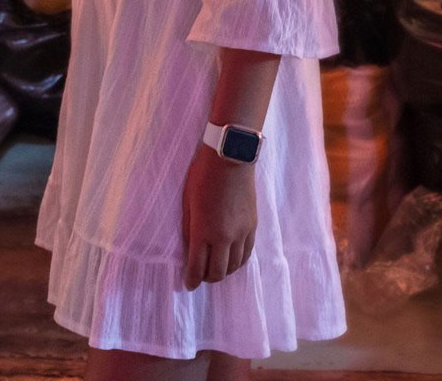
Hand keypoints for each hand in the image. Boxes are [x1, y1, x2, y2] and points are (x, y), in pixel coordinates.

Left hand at [181, 140, 255, 288]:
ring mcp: (242, 232)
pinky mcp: (253, 225)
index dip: (192, 280)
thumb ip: (190, 229)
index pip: (197, 267)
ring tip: (216, 268)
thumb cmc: (202, 176)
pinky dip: (238, 261)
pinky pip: (247, 253)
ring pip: (235, 266)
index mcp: (204, 231)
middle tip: (200, 277)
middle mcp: (225, 237)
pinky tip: (232, 259)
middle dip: (207, 278)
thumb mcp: (188, 202)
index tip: (189, 285)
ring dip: (224, 271)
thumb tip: (191, 249)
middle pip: (218, 272)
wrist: (230, 158)